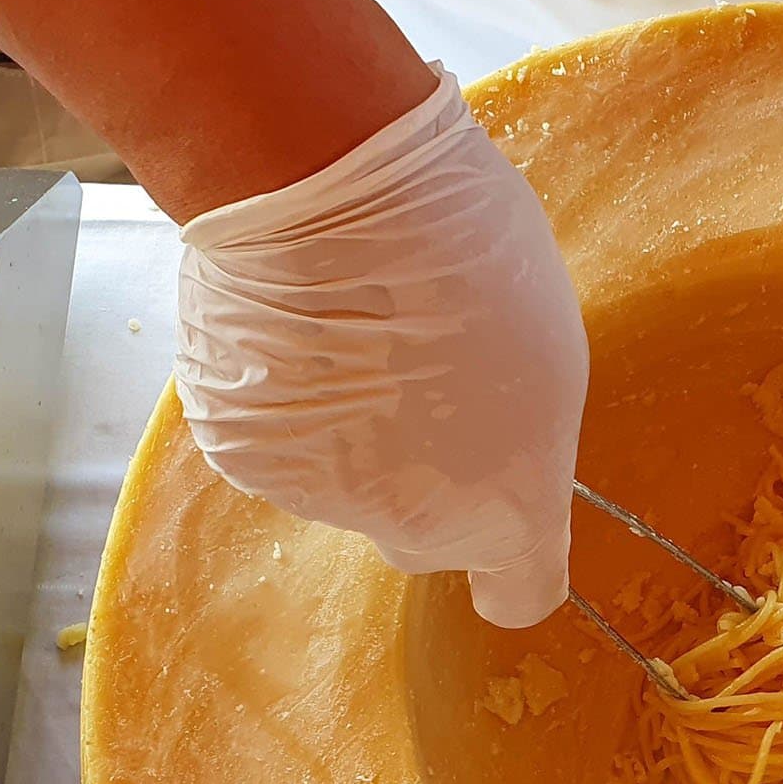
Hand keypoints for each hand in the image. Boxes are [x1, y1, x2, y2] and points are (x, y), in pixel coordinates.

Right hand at [175, 68, 589, 627]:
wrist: (319, 191)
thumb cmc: (461, 243)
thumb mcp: (542, 340)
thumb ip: (516, 425)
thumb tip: (483, 436)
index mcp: (505, 504)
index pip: (519, 592)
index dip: (509, 564)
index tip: (501, 518)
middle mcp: (408, 526)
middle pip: (420, 531)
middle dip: (423, 476)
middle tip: (419, 376)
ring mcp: (317, 496)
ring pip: (340, 479)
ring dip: (344, 426)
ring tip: (344, 326)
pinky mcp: (240, 454)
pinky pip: (275, 439)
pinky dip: (281, 396)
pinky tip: (286, 326)